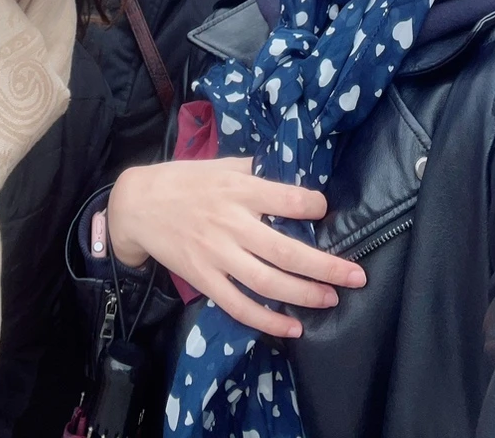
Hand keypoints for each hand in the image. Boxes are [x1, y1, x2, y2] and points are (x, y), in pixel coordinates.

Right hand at [107, 158, 366, 338]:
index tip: (325, 210)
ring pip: (267, 282)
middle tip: (357, 275)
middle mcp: (231, 224)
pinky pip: (239, 306)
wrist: (137, 205)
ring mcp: (217, 255)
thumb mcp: (221, 166)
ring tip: (332, 298)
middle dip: (326, 265)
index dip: (312, 206)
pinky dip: (267, 321)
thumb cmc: (185, 180)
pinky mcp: (204, 278)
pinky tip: (293, 328)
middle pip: (286, 251)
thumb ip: (254, 173)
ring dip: (304, 294)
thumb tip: (292, 177)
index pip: (286, 200)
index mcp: (239, 191)